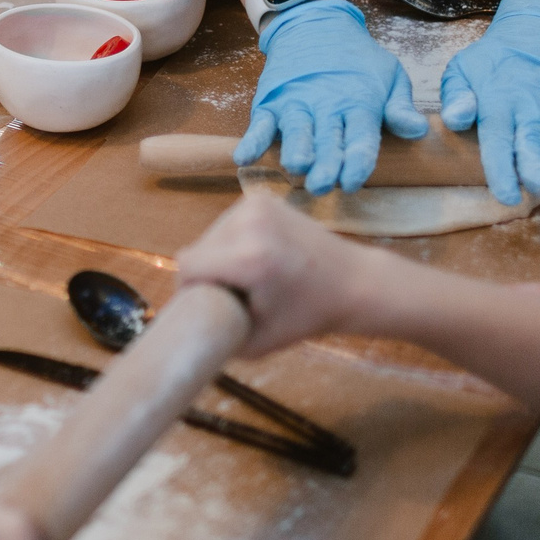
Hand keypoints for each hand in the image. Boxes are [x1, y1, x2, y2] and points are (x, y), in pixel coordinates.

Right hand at [174, 191, 377, 357]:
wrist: (354, 281)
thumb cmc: (308, 316)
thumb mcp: (257, 342)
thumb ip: (215, 333)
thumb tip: (185, 326)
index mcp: (248, 258)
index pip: (188, 265)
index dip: (189, 288)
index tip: (207, 303)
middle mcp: (249, 223)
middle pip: (197, 248)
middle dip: (206, 272)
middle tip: (232, 293)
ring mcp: (256, 205)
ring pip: (209, 234)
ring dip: (218, 256)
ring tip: (247, 274)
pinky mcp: (262, 197)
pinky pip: (227, 223)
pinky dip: (232, 241)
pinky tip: (256, 255)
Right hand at [236, 0, 429, 193]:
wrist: (315, 24)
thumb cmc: (357, 59)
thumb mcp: (389, 76)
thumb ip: (400, 106)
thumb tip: (418, 130)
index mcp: (359, 102)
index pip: (360, 136)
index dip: (356, 159)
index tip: (354, 180)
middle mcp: (326, 105)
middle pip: (326, 139)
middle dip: (324, 163)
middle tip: (323, 184)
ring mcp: (295, 104)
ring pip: (295, 131)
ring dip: (295, 150)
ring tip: (295, 167)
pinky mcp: (271, 103)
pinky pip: (259, 124)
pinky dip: (251, 140)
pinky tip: (244, 157)